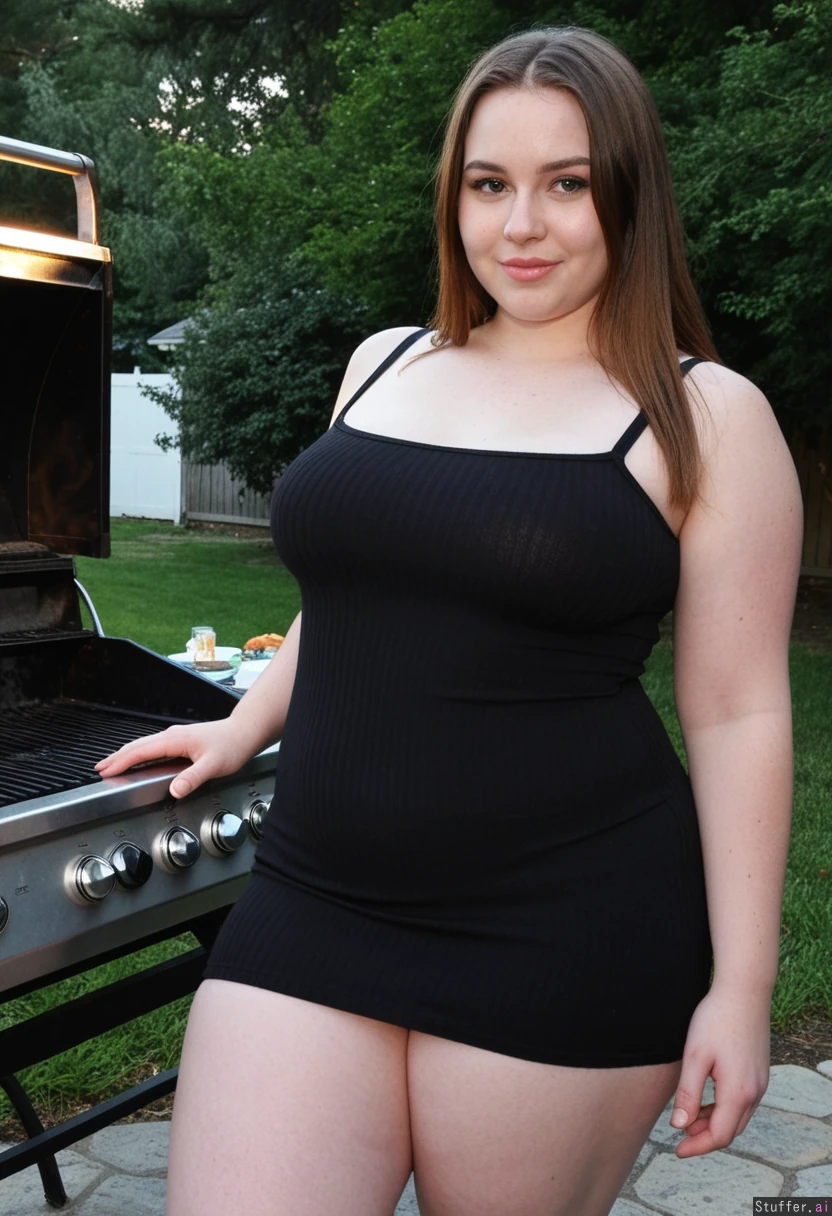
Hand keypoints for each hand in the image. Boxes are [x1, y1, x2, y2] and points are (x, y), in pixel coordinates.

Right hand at [94, 718, 254, 798]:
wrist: (245, 731)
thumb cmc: (232, 745)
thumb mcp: (214, 765)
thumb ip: (193, 778)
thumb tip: (175, 790)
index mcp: (174, 740)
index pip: (140, 751)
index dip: (121, 762)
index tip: (105, 771)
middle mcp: (172, 735)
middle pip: (137, 746)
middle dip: (117, 757)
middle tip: (99, 769)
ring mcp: (176, 736)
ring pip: (144, 745)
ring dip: (126, 755)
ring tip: (112, 765)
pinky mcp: (181, 740)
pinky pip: (153, 746)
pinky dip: (140, 753)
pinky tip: (139, 760)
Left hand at [669, 982, 770, 1157]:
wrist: (744, 991)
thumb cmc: (716, 1019)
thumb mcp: (695, 1057)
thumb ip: (687, 1094)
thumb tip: (679, 1126)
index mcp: (738, 1092)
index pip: (720, 1136)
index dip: (698, 1147)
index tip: (677, 1150)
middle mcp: (754, 1092)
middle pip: (731, 1130)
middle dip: (705, 1137)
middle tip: (680, 1135)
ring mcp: (760, 1082)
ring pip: (738, 1117)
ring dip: (715, 1122)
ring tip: (688, 1117)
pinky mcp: (759, 1072)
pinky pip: (743, 1102)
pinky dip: (725, 1109)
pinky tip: (707, 1099)